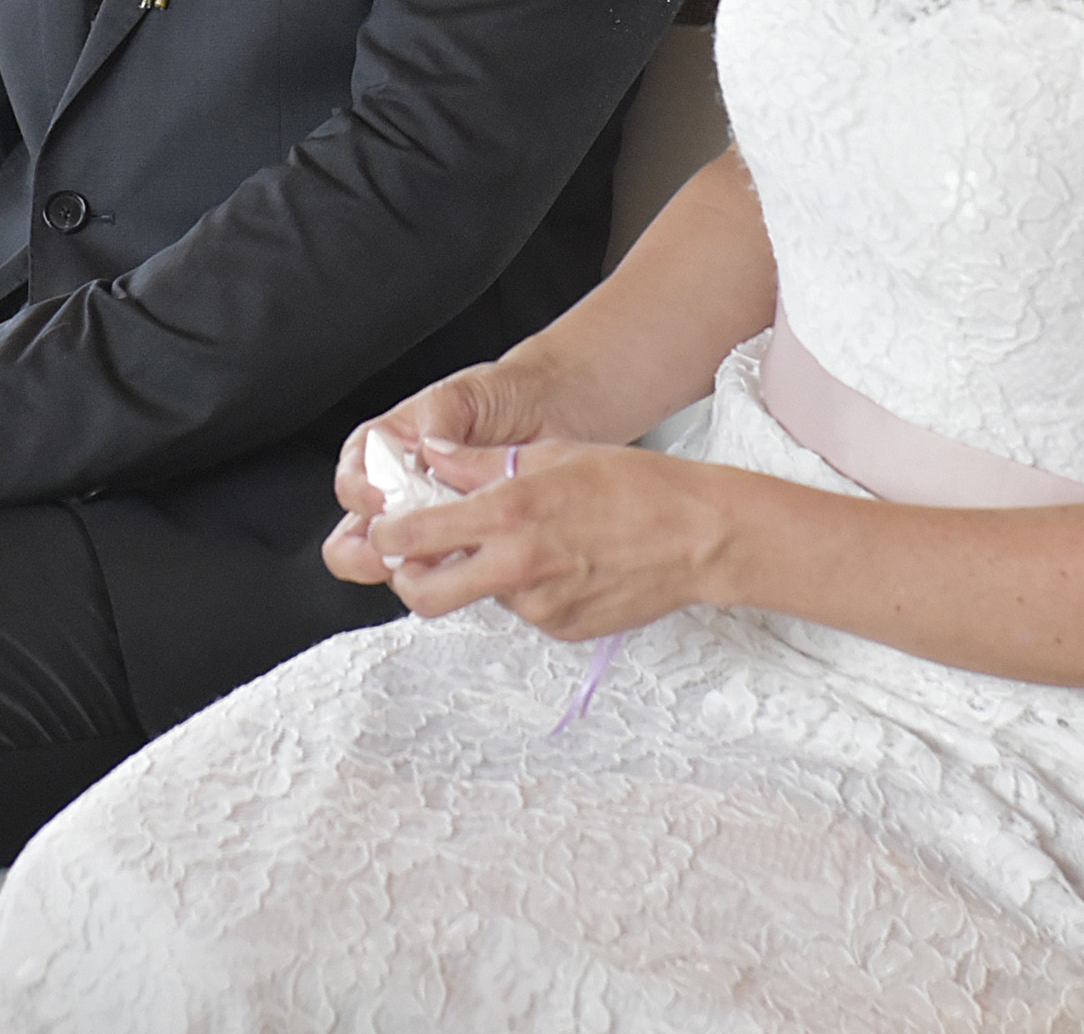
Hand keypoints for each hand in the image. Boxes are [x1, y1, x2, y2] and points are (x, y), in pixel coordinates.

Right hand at [321, 362, 552, 581]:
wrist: (554, 408)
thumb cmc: (501, 395)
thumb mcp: (462, 395)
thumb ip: (438, 421)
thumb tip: (425, 454)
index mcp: (386, 448)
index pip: (352, 479)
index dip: (359, 493)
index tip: (382, 499)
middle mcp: (402, 490)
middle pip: (358, 535)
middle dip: (369, 549)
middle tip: (395, 548)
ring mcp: (432, 522)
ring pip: (397, 562)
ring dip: (411, 566)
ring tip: (436, 557)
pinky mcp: (466, 543)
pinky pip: (447, 570)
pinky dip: (454, 573)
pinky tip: (471, 560)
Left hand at [346, 437, 737, 641]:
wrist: (698, 537)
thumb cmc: (636, 486)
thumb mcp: (552, 454)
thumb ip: (480, 463)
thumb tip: (432, 456)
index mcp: (509, 513)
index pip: (416, 535)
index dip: (388, 534)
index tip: (385, 528)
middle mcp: (517, 566)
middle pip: (425, 594)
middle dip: (409, 578)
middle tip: (418, 558)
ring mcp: (539, 606)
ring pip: (481, 598)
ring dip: (483, 576)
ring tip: (527, 541)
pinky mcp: (561, 630)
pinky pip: (523, 611)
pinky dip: (526, 590)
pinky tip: (561, 562)